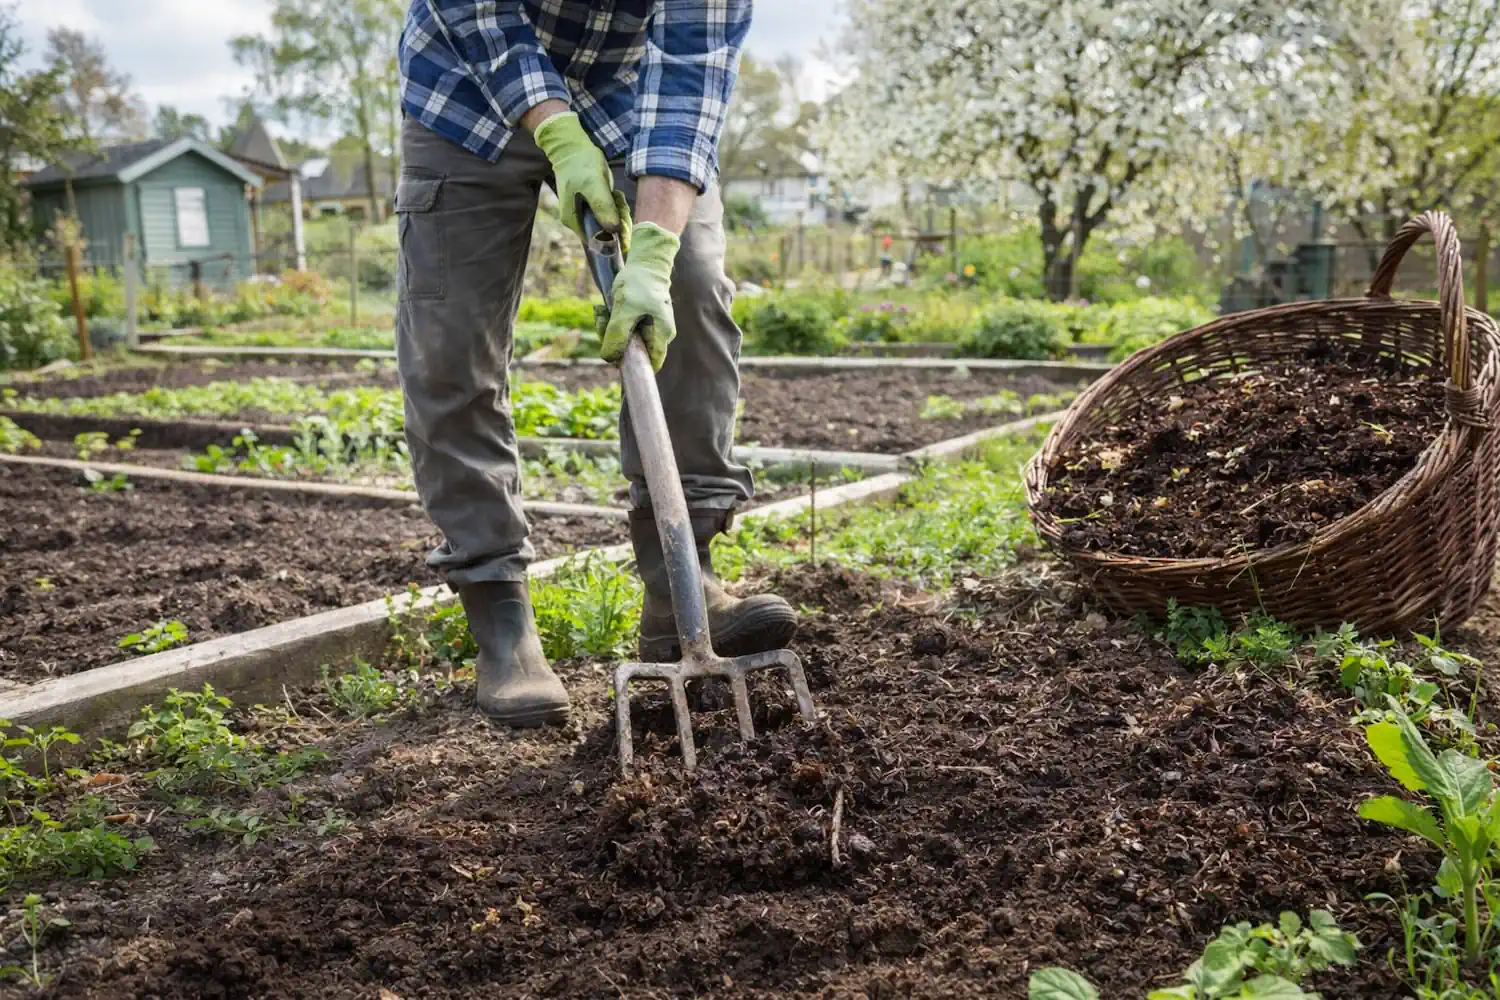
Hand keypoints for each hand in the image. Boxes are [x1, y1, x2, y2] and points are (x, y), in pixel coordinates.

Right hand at [532, 110, 631, 252]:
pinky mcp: (590, 206)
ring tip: (616, 196)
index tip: (624, 223)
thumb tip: (613, 230)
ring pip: (607, 223)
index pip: (598, 242)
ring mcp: (583, 214)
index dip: (614, 237)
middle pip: (604, 234)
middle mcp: (576, 221)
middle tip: (620, 203)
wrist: (572, 147)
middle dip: (617, 222)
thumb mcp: (594, 184)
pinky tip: (614, 194)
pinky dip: (614, 205)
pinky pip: (607, 213)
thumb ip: (602, 207)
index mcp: (573, 221)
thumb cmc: (581, 164)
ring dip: (617, 212)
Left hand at [602, 222, 679, 370]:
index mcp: (662, 335)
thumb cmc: (639, 283)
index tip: (614, 356)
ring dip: (607, 329)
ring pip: (624, 341)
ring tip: (601, 311)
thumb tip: (609, 358)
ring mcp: (648, 328)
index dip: (632, 365)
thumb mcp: (625, 309)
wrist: (644, 262)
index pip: (651, 363)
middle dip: (613, 341)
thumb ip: (617, 335)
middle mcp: (658, 334)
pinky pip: (621, 329)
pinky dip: (610, 322)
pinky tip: (603, 309)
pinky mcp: (638, 321)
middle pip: (633, 353)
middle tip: (602, 321)